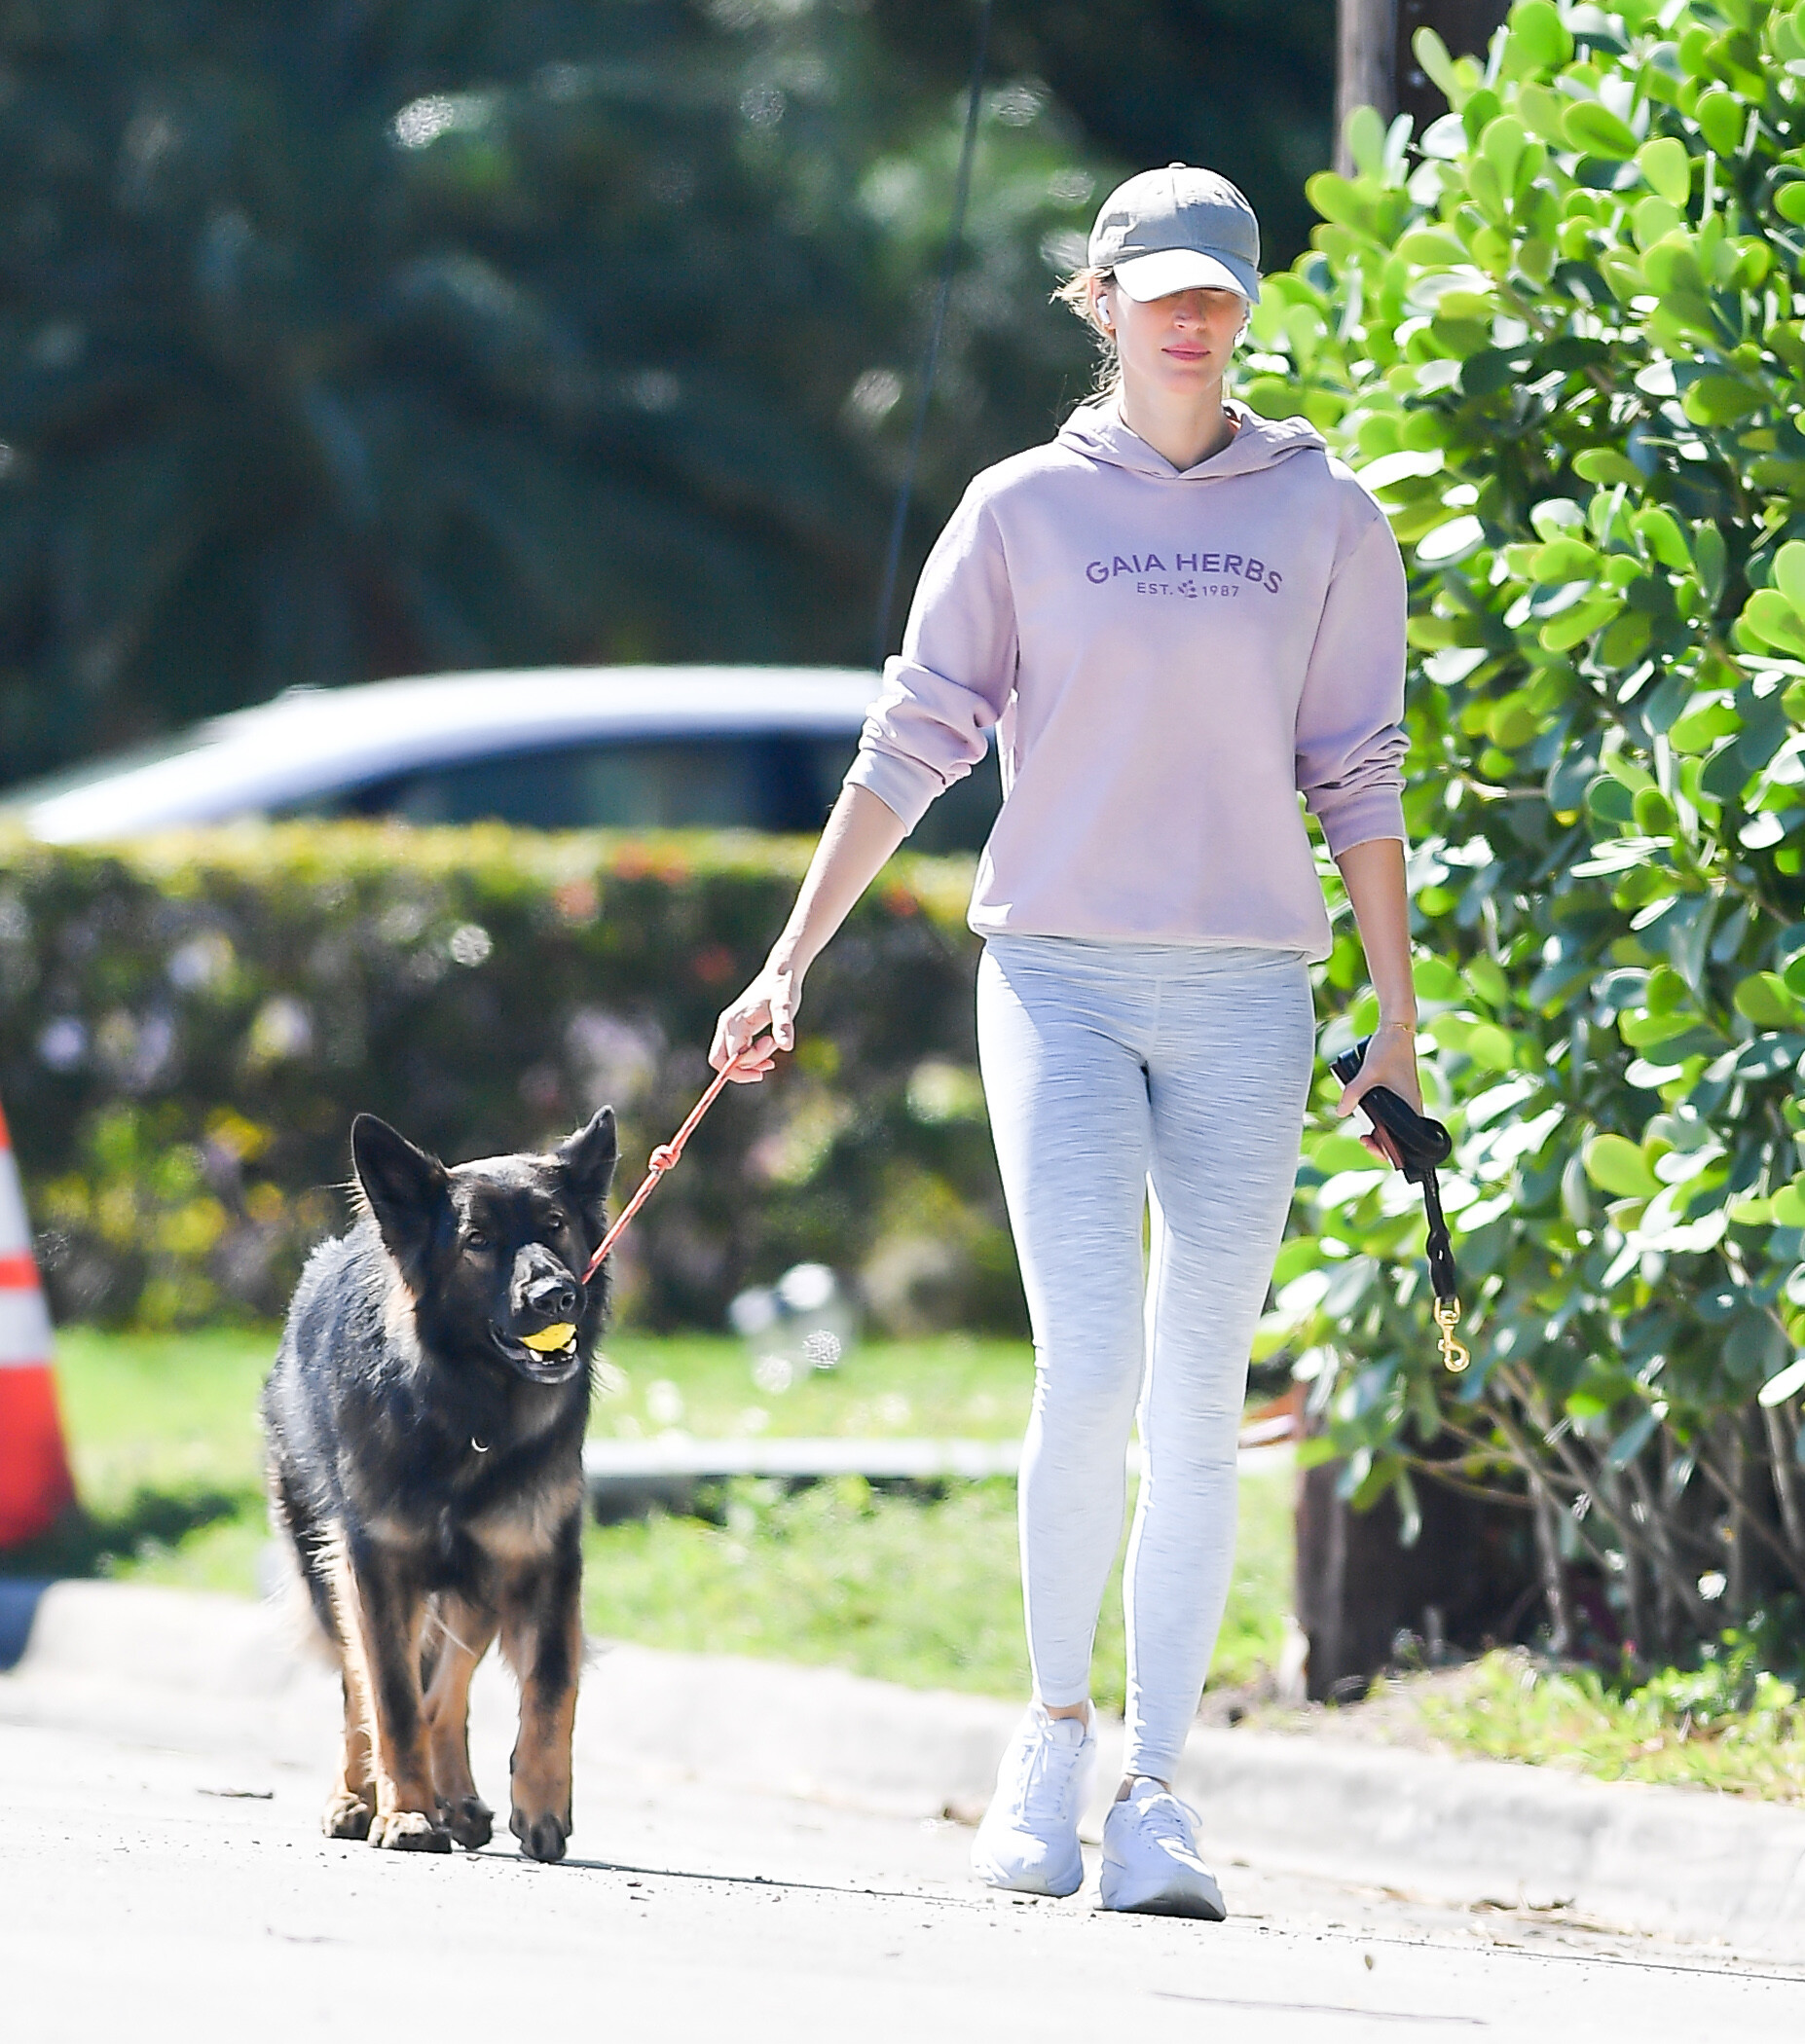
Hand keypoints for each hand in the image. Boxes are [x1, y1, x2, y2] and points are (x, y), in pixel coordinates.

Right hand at [710, 956, 802, 1082]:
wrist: (779, 972)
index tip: (771, 1054)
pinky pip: (734, 1052)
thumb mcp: (786, 1006)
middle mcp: (726, 1025)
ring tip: (772, 1057)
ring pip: (727, 1058)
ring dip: (748, 1065)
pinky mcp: (735, 1028)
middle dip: (741, 1071)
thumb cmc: (782, 988)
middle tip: (767, 1067)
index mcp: (734, 1022)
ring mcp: (728, 1026)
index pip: (732, 1058)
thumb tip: (786, 1046)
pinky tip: (768, 1055)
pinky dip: (748, 1058)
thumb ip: (784, 1025)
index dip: (750, 1064)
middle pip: (719, 1061)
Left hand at [1334, 1022, 1422, 1168]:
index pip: (1406, 1142)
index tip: (1370, 1144)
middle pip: (1400, 1136)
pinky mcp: (1400, 1091)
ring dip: (1381, 1130)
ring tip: (1364, 1132)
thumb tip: (1340, 1112)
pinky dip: (1382, 1118)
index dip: (1389, 1150)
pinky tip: (1368, 1115)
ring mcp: (1407, 1098)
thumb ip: (1353, 1093)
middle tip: (1363, 1139)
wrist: (1397, 1028)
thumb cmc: (1388, 1049)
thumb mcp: (1368, 1072)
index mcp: (1410, 1106)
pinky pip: (1393, 1112)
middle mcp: (1412, 1105)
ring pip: (1395, 1124)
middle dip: (1381, 1142)